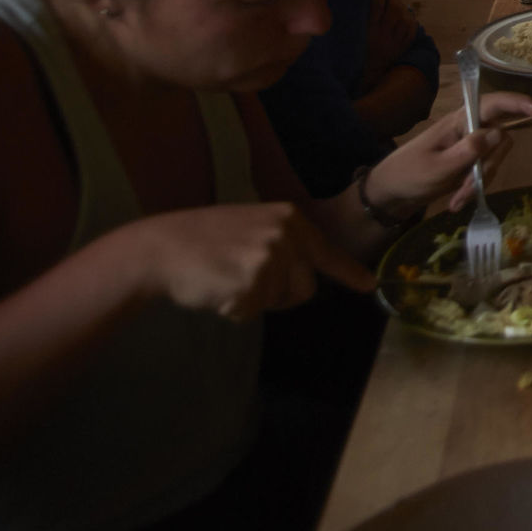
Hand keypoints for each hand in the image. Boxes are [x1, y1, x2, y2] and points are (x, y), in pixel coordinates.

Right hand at [126, 202, 375, 320]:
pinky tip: (216, 288)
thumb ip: (283, 245)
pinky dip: (234, 309)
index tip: (370, 286)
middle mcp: (286, 234)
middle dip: (278, 294)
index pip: (327, 251)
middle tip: (242, 275)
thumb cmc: (204, 240)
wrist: (161, 247)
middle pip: (305, 288)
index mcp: (289, 219)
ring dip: (254, 300)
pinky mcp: (252, 281)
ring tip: (226, 277)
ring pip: (280, 302)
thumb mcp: (253, 228)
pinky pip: (253, 312)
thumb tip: (309, 273)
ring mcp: (270, 257)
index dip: (349, 273)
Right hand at [359, 0, 415, 89]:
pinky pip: (412, 27)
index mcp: (370, 29)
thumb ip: (364, 17)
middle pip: (393, 8)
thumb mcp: (358, 33)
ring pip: (404, 16)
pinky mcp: (404, 45)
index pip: (376, 4)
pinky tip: (406, 13)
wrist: (372, 71)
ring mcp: (396, 39)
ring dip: (402, 4)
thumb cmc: (361, 49)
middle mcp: (384, 33)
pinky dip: (410, 18)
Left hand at [367, 90, 531, 214]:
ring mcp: (467, 147)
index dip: (518, 103)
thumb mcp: (437, 167)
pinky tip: (457, 202)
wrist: (388, 195)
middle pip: (499, 138)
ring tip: (458, 200)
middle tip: (471, 187)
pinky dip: (473, 189)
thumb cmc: (407, 175)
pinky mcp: (466, 164)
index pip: (492, 104)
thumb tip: (498, 134)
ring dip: (479, 182)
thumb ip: (468, 151)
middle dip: (490, 165)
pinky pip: (483, 172)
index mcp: (458, 122)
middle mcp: (467, 130)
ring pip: (493, 158)